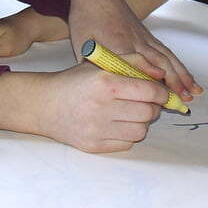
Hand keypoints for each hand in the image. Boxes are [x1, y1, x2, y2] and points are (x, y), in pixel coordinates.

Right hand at [0, 62, 166, 152]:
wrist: (46, 104)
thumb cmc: (77, 81)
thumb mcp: (103, 63)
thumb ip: (134, 62)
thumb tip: (161, 74)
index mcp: (105, 83)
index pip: (149, 91)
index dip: (162, 93)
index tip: (162, 93)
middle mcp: (101, 107)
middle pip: (148, 113)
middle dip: (153, 107)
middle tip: (146, 102)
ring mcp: (97, 129)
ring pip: (140, 131)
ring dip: (141, 122)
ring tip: (131, 113)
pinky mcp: (94, 146)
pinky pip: (126, 144)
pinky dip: (127, 135)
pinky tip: (117, 124)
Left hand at [67, 0, 201, 102]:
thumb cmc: (87, 17)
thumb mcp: (82, 43)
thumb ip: (91, 67)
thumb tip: (97, 88)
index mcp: (117, 44)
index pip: (136, 70)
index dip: (148, 86)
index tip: (159, 102)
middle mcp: (135, 42)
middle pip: (158, 64)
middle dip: (173, 83)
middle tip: (183, 100)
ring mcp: (144, 38)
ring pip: (167, 58)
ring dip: (181, 76)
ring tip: (193, 92)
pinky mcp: (147, 36)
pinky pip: (166, 52)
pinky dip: (178, 65)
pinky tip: (187, 77)